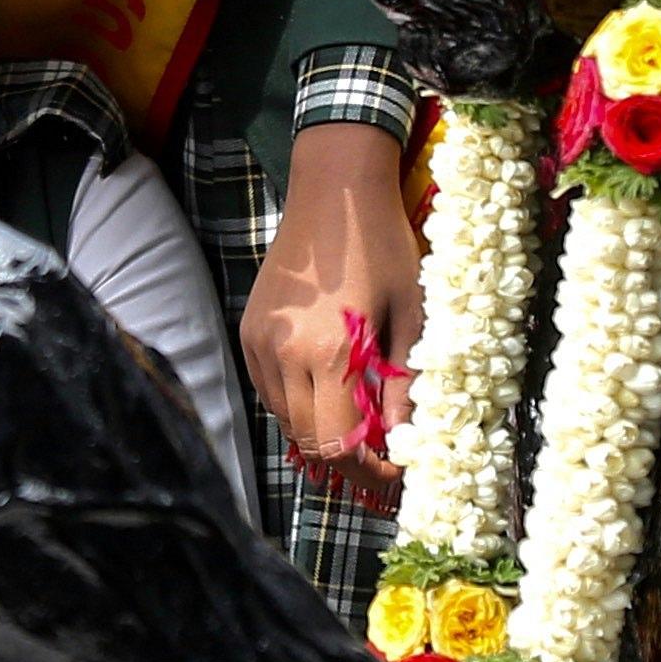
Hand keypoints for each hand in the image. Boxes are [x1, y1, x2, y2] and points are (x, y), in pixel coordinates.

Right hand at [240, 124, 420, 497]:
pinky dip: (296, 404)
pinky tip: (325, 389)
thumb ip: (405, 385)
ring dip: (321, 432)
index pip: (340, 445)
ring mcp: (259, 343)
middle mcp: (285, 354)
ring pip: (285, 420)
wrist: (334, 189)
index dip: (370, 472)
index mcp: (330, 352)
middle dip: (349, 459)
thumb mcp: (412, 316)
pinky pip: (269, 391)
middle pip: (310, 441)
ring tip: (357, 422)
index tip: (397, 472)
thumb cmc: (384, 245)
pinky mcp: (248, 331)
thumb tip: (406, 442)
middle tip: (383, 455)